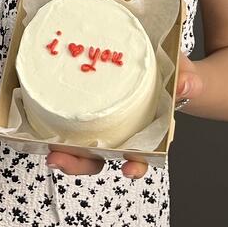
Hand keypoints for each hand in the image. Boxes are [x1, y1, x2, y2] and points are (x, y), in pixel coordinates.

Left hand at [45, 48, 204, 180]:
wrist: (164, 56)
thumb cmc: (176, 72)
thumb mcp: (185, 73)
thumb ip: (188, 79)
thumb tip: (187, 84)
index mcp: (150, 129)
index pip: (143, 155)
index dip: (135, 166)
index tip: (127, 170)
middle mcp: (125, 130)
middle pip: (102, 156)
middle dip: (80, 162)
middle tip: (58, 158)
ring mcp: (105, 119)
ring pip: (83, 142)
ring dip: (64, 147)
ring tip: (46, 146)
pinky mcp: (88, 101)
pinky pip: (70, 114)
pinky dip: (54, 114)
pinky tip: (39, 110)